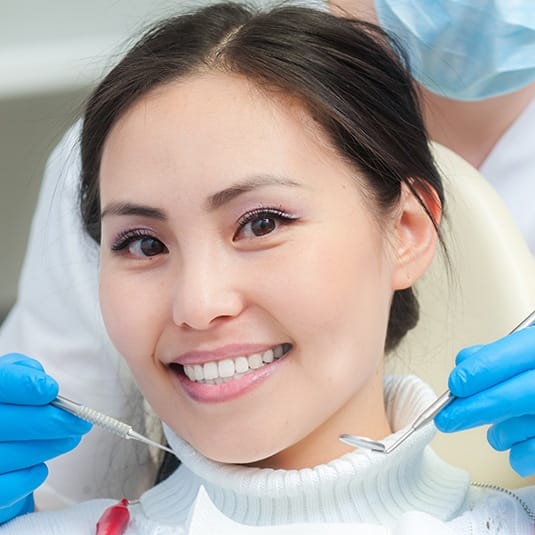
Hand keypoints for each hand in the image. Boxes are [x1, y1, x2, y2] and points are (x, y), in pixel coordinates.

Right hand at [0, 354, 90, 523]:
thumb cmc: (9, 401)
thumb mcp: (14, 376)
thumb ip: (28, 373)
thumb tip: (46, 387)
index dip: (25, 386)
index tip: (52, 391)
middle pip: (4, 422)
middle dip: (51, 422)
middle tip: (80, 423)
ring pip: (8, 455)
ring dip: (47, 447)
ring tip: (70, 439)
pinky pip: (4, 489)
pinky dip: (28, 478)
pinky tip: (40, 467)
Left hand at [435, 326, 534, 476]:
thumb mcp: (528, 346)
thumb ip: (498, 353)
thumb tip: (463, 362)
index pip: (509, 356)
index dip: (479, 372)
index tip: (454, 385)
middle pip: (514, 396)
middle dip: (474, 409)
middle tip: (446, 420)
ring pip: (524, 427)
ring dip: (500, 433)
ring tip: (497, 431)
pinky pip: (534, 454)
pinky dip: (520, 454)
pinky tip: (517, 447)